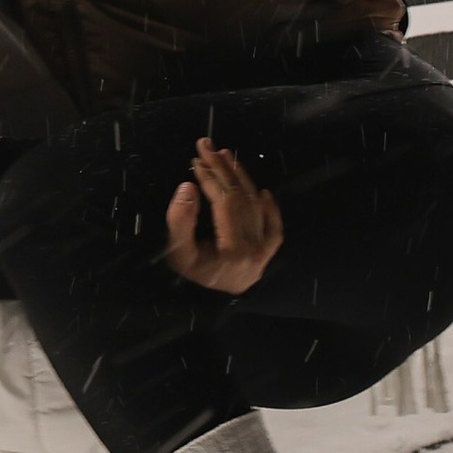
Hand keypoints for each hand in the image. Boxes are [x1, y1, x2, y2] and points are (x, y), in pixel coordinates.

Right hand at [163, 138, 284, 294]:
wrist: (208, 306)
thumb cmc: (190, 277)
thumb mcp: (178, 253)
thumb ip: (180, 221)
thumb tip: (188, 186)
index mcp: (232, 250)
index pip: (224, 203)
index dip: (210, 178)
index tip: (197, 160)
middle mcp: (254, 249)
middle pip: (240, 199)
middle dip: (223, 169)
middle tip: (208, 146)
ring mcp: (264, 251)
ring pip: (256, 206)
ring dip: (242, 178)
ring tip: (227, 156)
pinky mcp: (268, 253)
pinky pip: (274, 227)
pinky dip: (269, 207)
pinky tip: (262, 190)